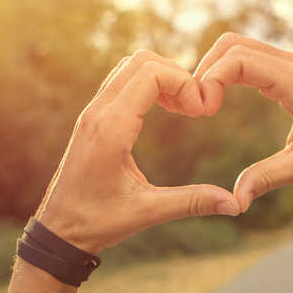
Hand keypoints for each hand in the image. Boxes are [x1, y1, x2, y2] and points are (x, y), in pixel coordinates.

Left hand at [36, 50, 239, 252]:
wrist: (58, 231)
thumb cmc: (97, 222)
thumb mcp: (146, 212)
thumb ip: (191, 202)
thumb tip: (235, 205)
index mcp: (110, 128)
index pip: (152, 73)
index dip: (185, 83)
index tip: (201, 112)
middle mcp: (97, 113)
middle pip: (142, 61)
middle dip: (176, 75)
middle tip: (195, 109)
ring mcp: (92, 113)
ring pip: (130, 68)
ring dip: (162, 78)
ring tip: (184, 109)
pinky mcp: (92, 120)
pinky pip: (121, 83)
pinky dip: (147, 87)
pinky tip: (165, 112)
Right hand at [196, 33, 292, 210]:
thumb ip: (266, 179)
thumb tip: (235, 201)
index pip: (240, 60)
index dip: (212, 79)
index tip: (203, 112)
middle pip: (232, 44)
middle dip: (206, 70)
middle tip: (195, 107)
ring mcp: (290, 64)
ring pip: (237, 46)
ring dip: (213, 68)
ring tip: (202, 104)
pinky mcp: (286, 70)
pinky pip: (247, 58)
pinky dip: (225, 72)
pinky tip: (215, 100)